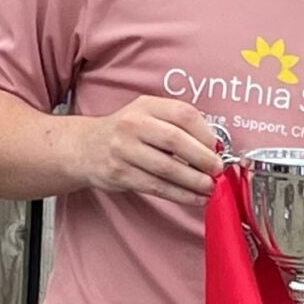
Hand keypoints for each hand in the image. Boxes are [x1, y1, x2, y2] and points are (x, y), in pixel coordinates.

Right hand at [78, 96, 223, 204]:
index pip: (183, 114)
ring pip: (167, 169)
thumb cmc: (126, 132)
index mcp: (146, 106)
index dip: (205, 133)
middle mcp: (133, 124)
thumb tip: (213, 147)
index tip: (217, 148)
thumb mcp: (148, 115)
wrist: (85, 147)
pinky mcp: (120, 174)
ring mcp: (124, 150)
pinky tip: (195, 198)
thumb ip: (176, 125)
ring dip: (194, 181)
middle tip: (218, 170)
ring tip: (210, 187)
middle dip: (203, 159)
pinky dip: (180, 195)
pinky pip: (157, 187)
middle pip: (176, 141)